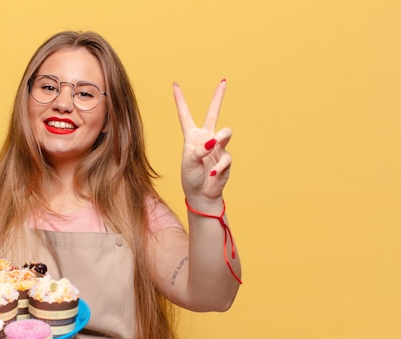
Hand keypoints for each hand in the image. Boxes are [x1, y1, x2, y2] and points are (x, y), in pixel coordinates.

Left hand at [173, 80, 232, 204]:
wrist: (202, 194)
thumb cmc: (191, 178)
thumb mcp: (189, 162)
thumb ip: (199, 150)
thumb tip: (213, 141)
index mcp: (191, 136)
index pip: (185, 114)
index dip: (180, 99)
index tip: (175, 84)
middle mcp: (205, 138)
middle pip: (213, 113)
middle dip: (218, 97)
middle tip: (224, 81)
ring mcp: (218, 147)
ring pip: (226, 133)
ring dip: (221, 139)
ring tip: (215, 145)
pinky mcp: (226, 158)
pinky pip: (225, 157)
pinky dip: (218, 166)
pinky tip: (212, 174)